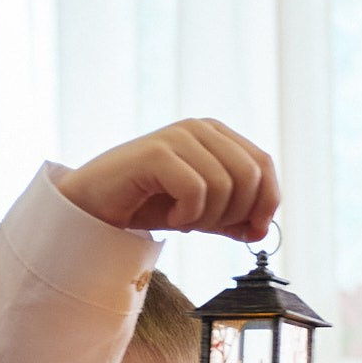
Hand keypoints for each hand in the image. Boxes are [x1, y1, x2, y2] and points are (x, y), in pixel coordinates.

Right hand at [54, 119, 278, 241]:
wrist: (94, 205)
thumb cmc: (146, 204)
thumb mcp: (200, 212)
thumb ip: (232, 216)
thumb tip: (262, 229)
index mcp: (216, 134)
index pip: (263, 164)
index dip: (267, 203)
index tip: (252, 233)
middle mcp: (200, 128)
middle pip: (249, 175)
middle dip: (235, 214)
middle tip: (205, 227)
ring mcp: (178, 136)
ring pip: (224, 185)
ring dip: (206, 217)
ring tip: (182, 221)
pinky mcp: (157, 152)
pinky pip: (196, 190)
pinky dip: (187, 215)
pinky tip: (169, 218)